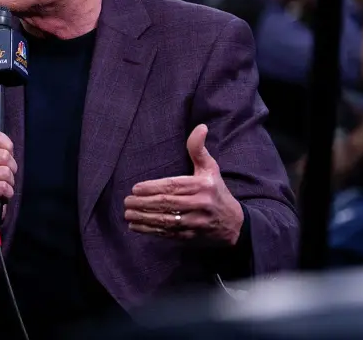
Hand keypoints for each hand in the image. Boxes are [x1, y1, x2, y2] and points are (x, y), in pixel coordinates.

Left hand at [124, 124, 243, 244]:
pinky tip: (136, 226)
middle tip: (127, 201)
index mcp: (202, 186)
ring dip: (143, 218)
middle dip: (143, 203)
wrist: (235, 224)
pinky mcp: (191, 236)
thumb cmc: (217, 191)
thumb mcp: (210, 169)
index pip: (172, 186)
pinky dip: (150, 231)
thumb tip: (200, 127)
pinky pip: (168, 233)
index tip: (135, 189)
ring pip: (165, 220)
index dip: (152, 188)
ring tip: (127, 214)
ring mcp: (196, 222)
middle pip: (166, 203)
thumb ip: (198, 149)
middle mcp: (199, 204)